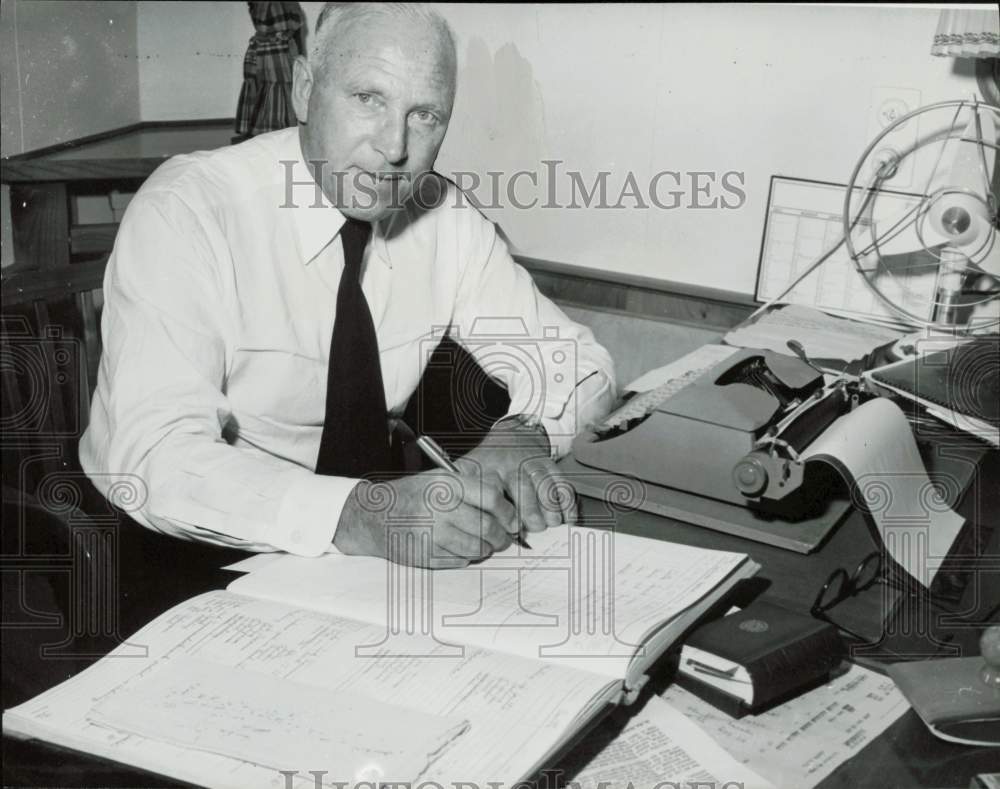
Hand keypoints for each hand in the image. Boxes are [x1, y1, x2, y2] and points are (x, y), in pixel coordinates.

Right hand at [334, 468, 517, 568]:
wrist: (375, 516)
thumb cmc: (412, 495)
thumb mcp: (439, 478)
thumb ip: (471, 484)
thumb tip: (506, 500)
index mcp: (446, 485)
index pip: (491, 498)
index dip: (508, 512)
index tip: (513, 520)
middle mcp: (440, 508)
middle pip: (488, 526)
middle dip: (502, 536)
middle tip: (504, 538)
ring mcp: (433, 534)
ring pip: (478, 547)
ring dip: (486, 548)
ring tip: (484, 544)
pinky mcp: (427, 555)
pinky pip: (461, 561)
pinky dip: (467, 557)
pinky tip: (461, 548)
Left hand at [462, 419, 577, 534]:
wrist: (512, 436)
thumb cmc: (489, 463)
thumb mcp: (468, 471)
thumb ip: (463, 493)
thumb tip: (462, 524)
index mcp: (487, 468)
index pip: (493, 490)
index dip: (503, 511)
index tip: (510, 529)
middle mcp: (510, 464)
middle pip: (521, 486)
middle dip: (530, 510)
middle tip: (533, 528)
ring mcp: (531, 462)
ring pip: (544, 483)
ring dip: (550, 506)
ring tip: (551, 523)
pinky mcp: (549, 464)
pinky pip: (561, 482)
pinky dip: (567, 501)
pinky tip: (567, 517)